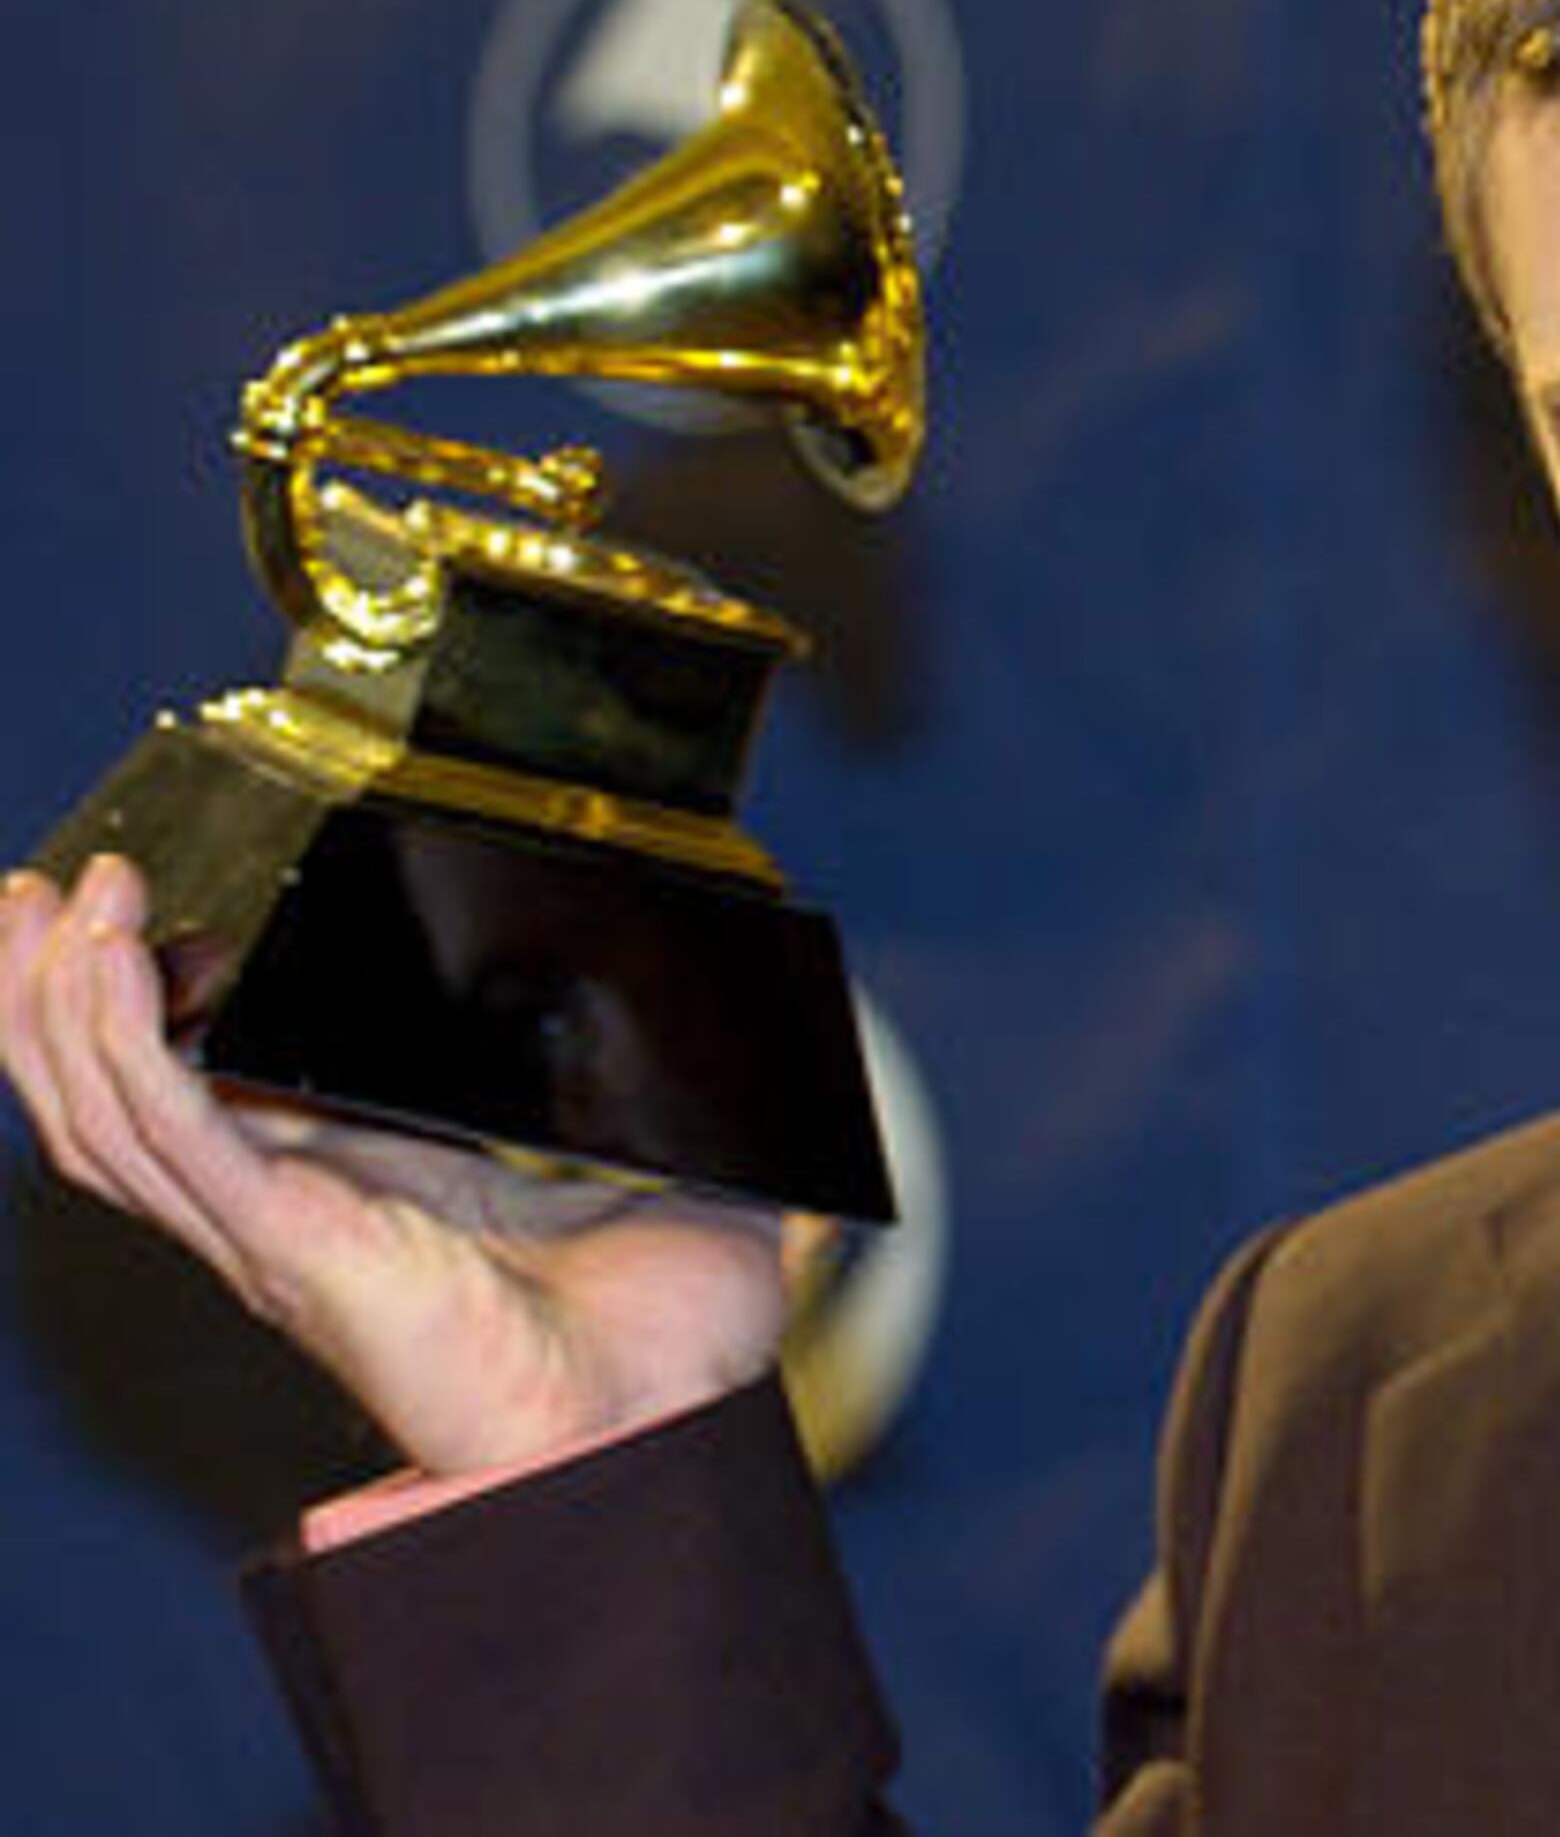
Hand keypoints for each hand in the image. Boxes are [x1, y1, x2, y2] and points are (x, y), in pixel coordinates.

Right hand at [0, 855, 790, 1473]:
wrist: (664, 1427)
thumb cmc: (666, 1329)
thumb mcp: (653, 1157)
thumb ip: (662, 1076)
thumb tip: (729, 994)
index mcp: (361, 1186)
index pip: (210, 1089)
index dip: (153, 1011)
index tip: (121, 914)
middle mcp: (294, 1212)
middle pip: (119, 1100)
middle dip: (51, 996)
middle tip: (28, 892)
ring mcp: (278, 1232)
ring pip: (114, 1115)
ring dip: (61, 1005)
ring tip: (39, 905)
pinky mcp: (291, 1245)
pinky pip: (172, 1135)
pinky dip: (124, 1045)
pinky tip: (104, 966)